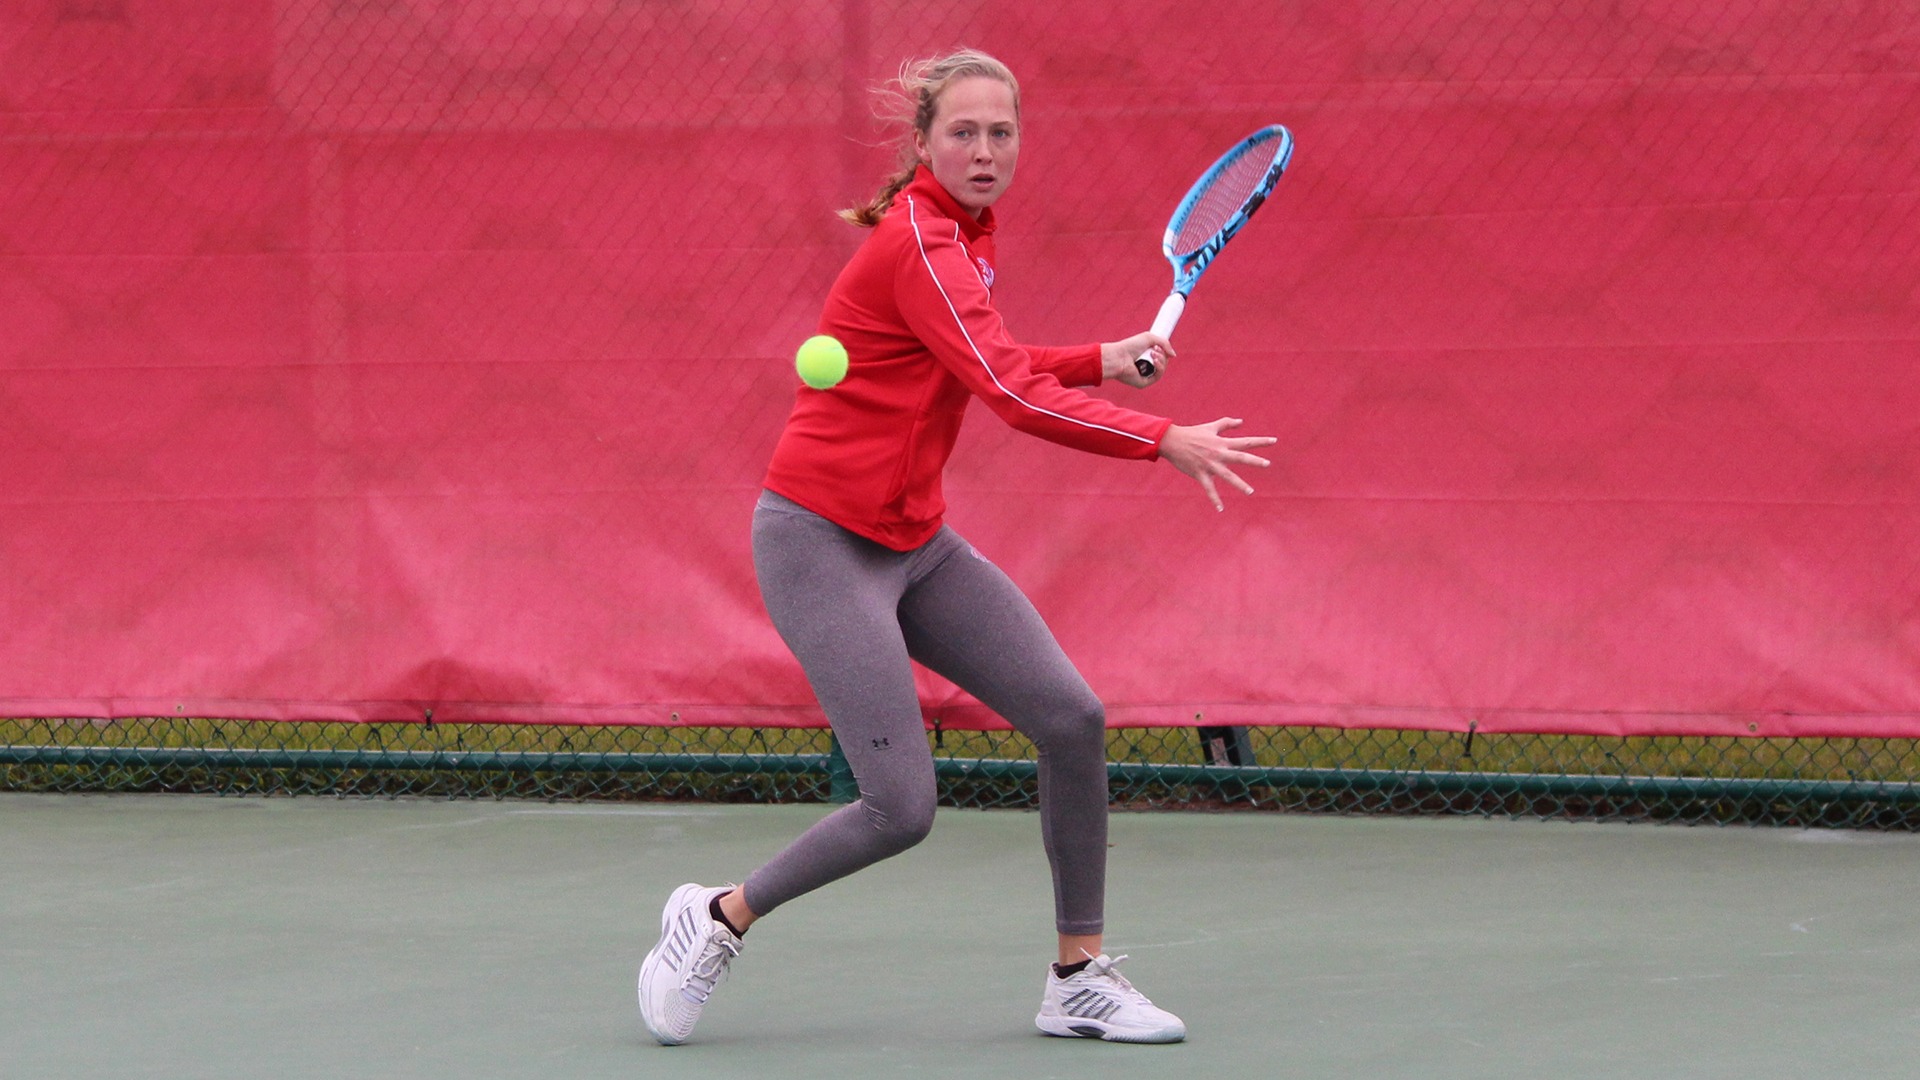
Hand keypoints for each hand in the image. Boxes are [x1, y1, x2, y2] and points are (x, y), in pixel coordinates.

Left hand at [1099, 332, 1174, 388]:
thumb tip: (1173, 355)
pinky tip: (1155, 361)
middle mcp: (1144, 366)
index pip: (1160, 355)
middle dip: (1163, 355)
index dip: (1163, 351)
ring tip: (1154, 354)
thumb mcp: (1150, 338)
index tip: (1159, 346)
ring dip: (1162, 360)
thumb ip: (1165, 343)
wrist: (1119, 356)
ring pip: (1162, 369)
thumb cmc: (1130, 346)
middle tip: (1155, 349)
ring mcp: (1144, 375)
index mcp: (1144, 356)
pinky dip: (1160, 368)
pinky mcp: (1143, 382)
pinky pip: (1157, 376)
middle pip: (1163, 362)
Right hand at [1158, 418, 1276, 511]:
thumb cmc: (1192, 433)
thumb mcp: (1211, 427)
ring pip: (1228, 476)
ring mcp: (1210, 465)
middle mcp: (1219, 454)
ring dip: (1239, 484)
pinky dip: (1215, 499)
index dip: (1260, 441)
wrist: (1172, 442)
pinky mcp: (1201, 474)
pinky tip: (1220, 509)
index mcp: (1222, 443)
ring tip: (1250, 492)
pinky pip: (1209, 489)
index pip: (1245, 442)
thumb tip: (1241, 422)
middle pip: (1240, 458)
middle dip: (1254, 461)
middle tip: (1267, 464)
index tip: (1274, 441)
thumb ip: (1227, 423)